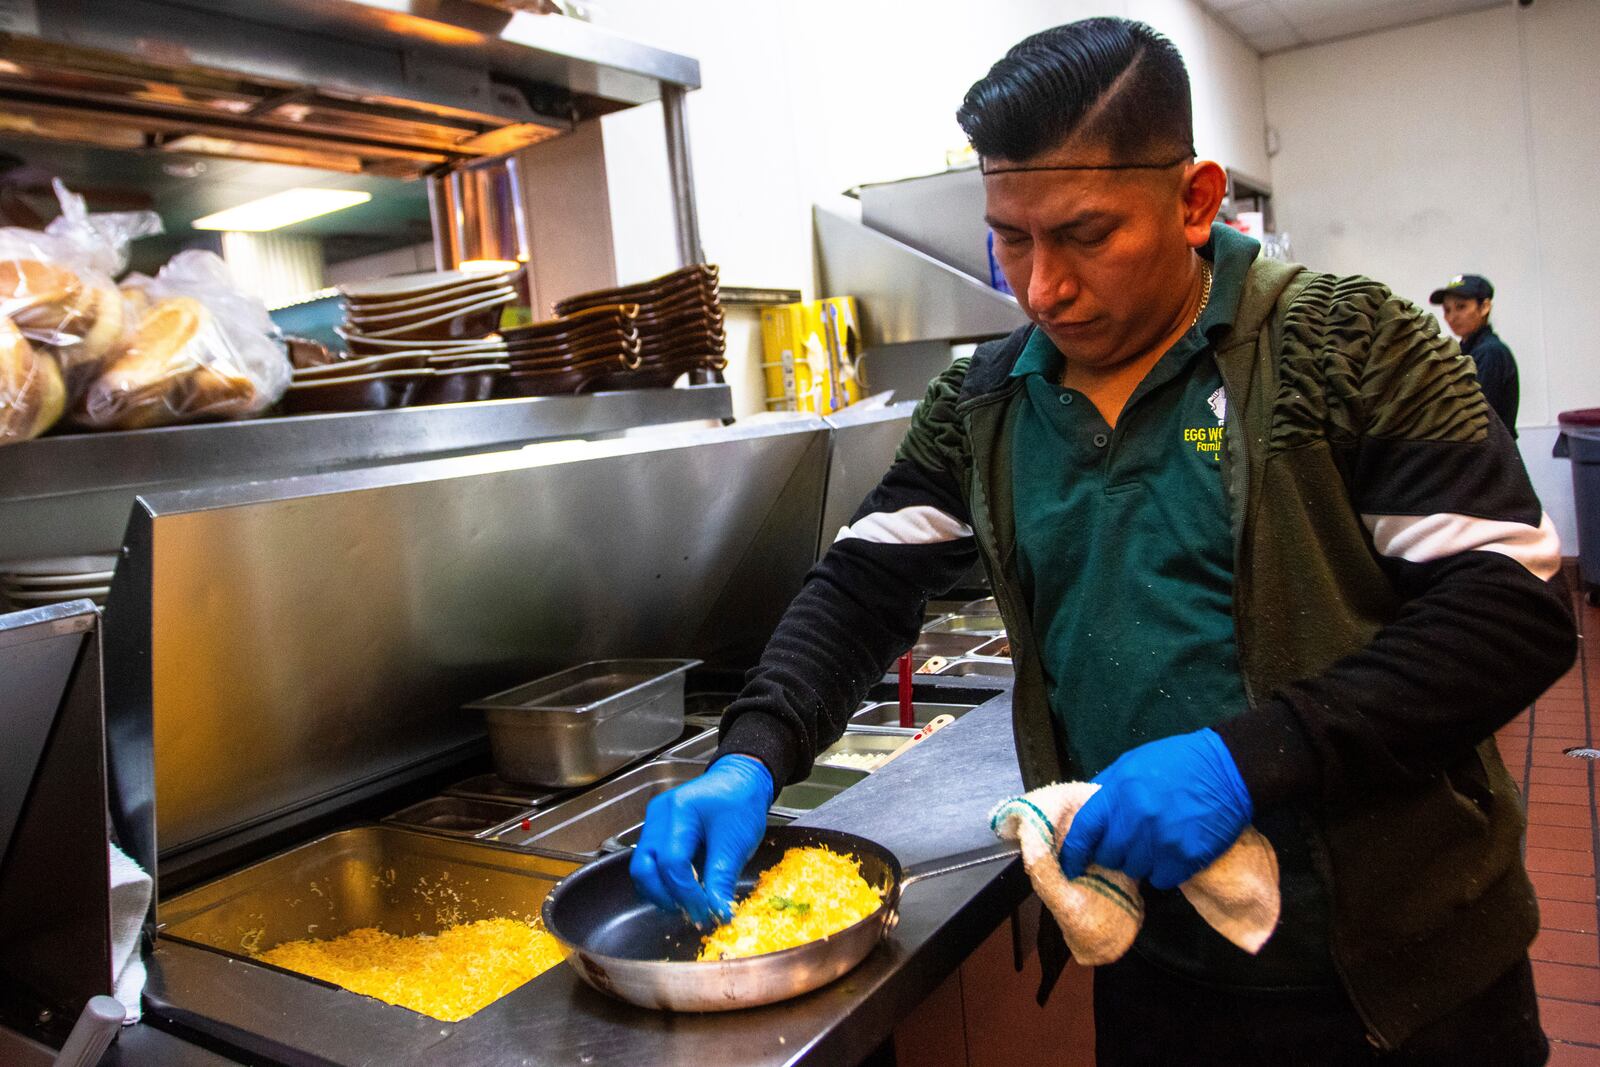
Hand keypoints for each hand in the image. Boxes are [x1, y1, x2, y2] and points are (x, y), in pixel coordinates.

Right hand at [630, 754, 773, 925]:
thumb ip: (722, 879)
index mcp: (680, 811)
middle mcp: (659, 816)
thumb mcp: (737, 841)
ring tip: (688, 905)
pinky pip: (649, 862)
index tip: (706, 913)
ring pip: (642, 868)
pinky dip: (663, 882)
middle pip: (644, 867)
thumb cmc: (741, 803)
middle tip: (692, 913)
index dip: (687, 894)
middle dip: (665, 897)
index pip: (672, 862)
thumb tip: (718, 913)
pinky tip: (683, 891)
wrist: (741, 780)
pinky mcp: (656, 831)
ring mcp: (654, 822)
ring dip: (661, 892)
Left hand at [1058, 728, 1251, 889]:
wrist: (1228, 769)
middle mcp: (1137, 820)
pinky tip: (1171, 855)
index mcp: (1119, 793)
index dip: (1074, 852)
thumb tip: (1086, 812)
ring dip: (1140, 862)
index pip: (1084, 831)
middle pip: (1109, 856)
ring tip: (1153, 846)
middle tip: (1126, 844)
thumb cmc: (1178, 761)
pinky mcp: (1186, 858)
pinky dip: (1163, 871)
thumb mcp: (1133, 763)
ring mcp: (1162, 841)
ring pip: (1135, 870)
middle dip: (1113, 853)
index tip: (1071, 865)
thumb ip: (1108, 788)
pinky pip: (1162, 879)